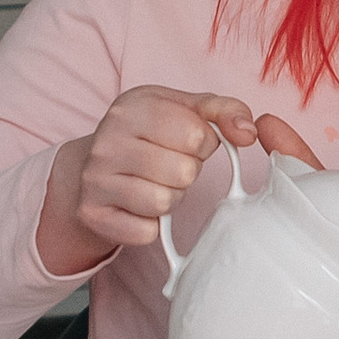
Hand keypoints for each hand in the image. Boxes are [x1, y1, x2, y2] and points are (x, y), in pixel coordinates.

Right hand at [36, 87, 259, 276]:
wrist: (90, 170)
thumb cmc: (149, 136)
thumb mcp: (186, 109)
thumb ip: (225, 111)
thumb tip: (249, 133)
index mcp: (132, 107)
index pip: (198, 135)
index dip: (204, 142)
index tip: (187, 141)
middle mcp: (106, 141)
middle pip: (184, 172)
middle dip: (188, 171)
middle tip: (169, 165)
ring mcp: (94, 178)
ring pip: (164, 202)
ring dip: (171, 197)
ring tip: (156, 183)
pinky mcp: (92, 214)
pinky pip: (145, 231)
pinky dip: (151, 224)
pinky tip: (137, 206)